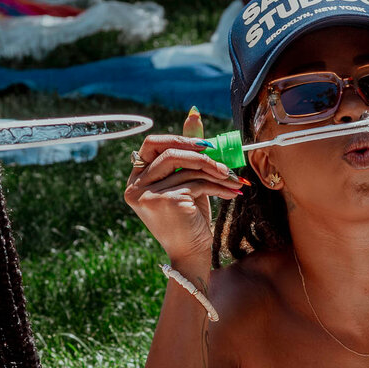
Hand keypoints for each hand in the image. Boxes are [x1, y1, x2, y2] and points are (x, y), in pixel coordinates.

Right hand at [124, 109, 244, 265]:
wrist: (191, 254)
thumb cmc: (188, 219)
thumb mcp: (186, 181)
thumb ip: (187, 151)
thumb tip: (193, 113)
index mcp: (136, 180)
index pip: (151, 145)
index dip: (178, 139)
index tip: (204, 145)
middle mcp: (136, 187)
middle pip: (168, 153)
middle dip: (199, 154)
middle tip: (220, 160)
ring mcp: (148, 194)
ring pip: (187, 169)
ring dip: (215, 172)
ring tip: (232, 179)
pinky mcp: (166, 201)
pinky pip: (197, 183)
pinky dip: (218, 186)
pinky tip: (231, 192)